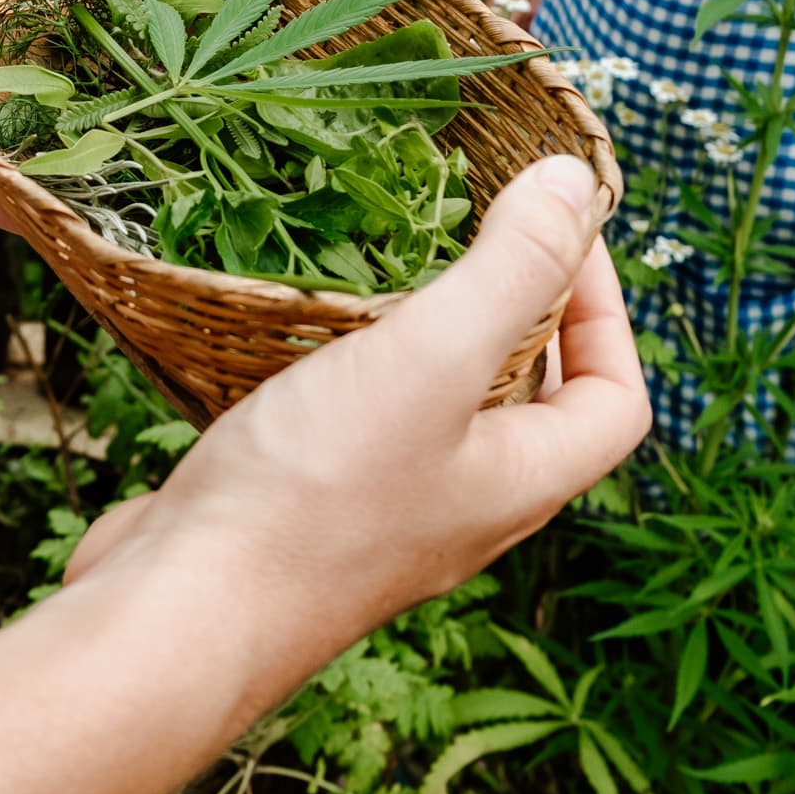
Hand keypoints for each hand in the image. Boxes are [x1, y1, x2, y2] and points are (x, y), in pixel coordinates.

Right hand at [68, 156, 648, 691]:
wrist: (180, 613)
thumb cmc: (317, 492)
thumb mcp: (433, 359)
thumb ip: (510, 269)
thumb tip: (578, 180)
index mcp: (519, 483)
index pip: (614, 401)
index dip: (607, 311)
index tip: (558, 230)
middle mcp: (465, 507)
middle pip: (533, 406)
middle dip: (519, 312)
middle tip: (475, 229)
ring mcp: (385, 515)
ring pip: (440, 413)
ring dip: (433, 335)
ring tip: (394, 263)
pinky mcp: (310, 510)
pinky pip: (362, 427)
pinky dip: (357, 367)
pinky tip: (308, 328)